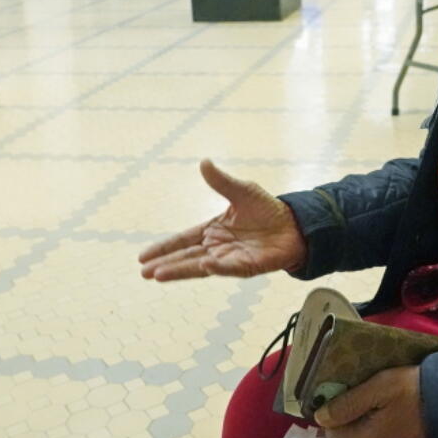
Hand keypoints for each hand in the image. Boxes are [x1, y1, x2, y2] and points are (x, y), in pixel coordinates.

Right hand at [138, 160, 306, 280]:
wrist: (294, 224)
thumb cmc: (267, 210)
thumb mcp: (242, 191)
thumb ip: (221, 181)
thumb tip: (204, 162)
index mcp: (213, 231)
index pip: (183, 240)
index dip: (164, 247)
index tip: (143, 257)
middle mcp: (217, 247)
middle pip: (186, 257)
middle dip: (165, 264)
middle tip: (143, 272)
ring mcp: (230, 259)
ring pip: (200, 266)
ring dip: (180, 270)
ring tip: (158, 275)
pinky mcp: (246, 266)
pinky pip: (229, 267)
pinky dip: (217, 267)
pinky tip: (203, 265)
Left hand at [316, 367, 432, 437]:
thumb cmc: (413, 391)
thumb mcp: (378, 388)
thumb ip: (346, 405)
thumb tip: (320, 417)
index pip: (330, 429)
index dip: (333, 407)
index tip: (343, 389)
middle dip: (345, 417)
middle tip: (357, 393)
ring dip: (358, 422)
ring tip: (371, 401)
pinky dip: (371, 429)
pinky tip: (382, 412)